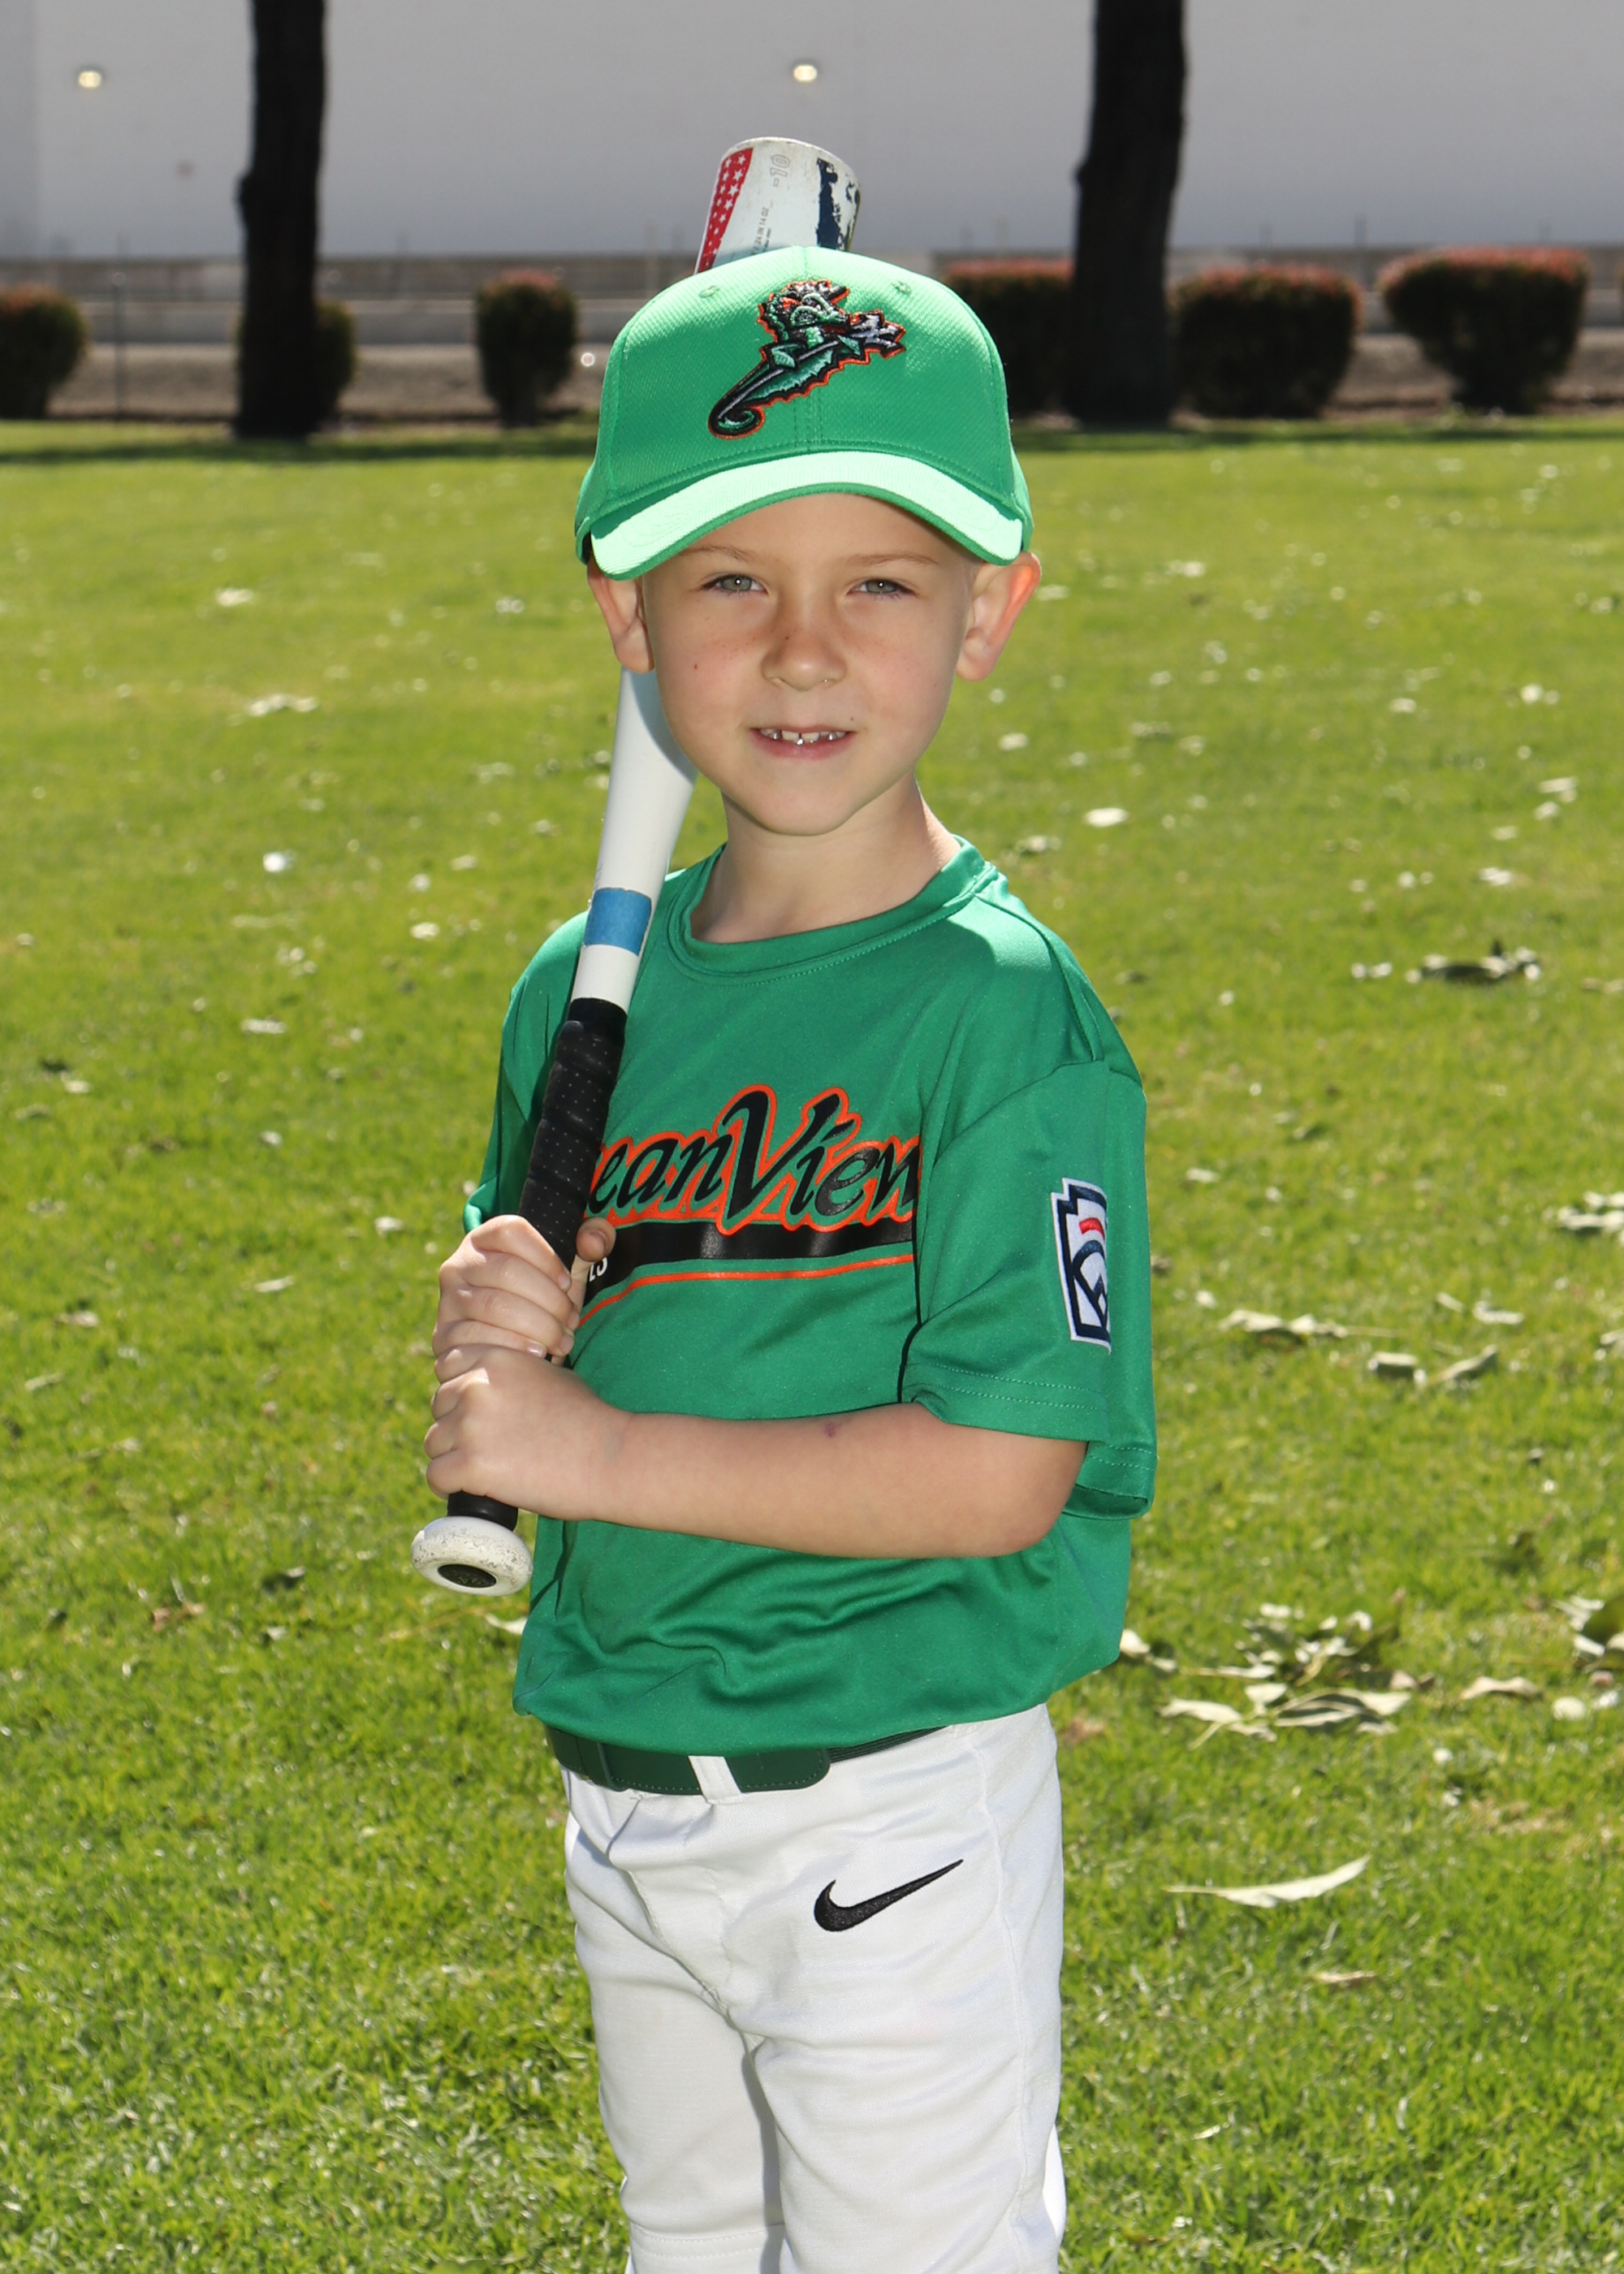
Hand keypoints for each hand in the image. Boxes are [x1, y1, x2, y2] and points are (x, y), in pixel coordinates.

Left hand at [425, 1339, 616, 1514]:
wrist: (609, 1457)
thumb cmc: (587, 1418)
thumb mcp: (549, 1373)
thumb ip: (511, 1372)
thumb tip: (483, 1384)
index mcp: (494, 1358)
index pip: (446, 1367)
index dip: (460, 1391)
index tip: (478, 1411)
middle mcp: (476, 1385)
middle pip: (439, 1406)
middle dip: (457, 1425)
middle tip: (489, 1445)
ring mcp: (471, 1425)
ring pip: (434, 1442)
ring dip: (453, 1456)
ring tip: (485, 1468)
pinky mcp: (471, 1464)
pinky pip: (436, 1476)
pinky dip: (449, 1486)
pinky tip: (469, 1488)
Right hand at [432, 1214, 616, 1363]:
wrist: (513, 1345)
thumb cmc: (543, 1299)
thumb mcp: (567, 1269)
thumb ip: (591, 1241)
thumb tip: (595, 1241)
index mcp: (486, 1239)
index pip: (511, 1230)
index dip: (545, 1256)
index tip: (566, 1282)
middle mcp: (459, 1264)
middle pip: (506, 1271)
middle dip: (549, 1300)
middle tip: (571, 1321)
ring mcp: (449, 1300)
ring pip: (494, 1305)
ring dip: (537, 1326)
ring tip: (561, 1341)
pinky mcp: (445, 1335)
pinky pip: (477, 1337)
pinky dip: (513, 1346)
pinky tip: (536, 1354)